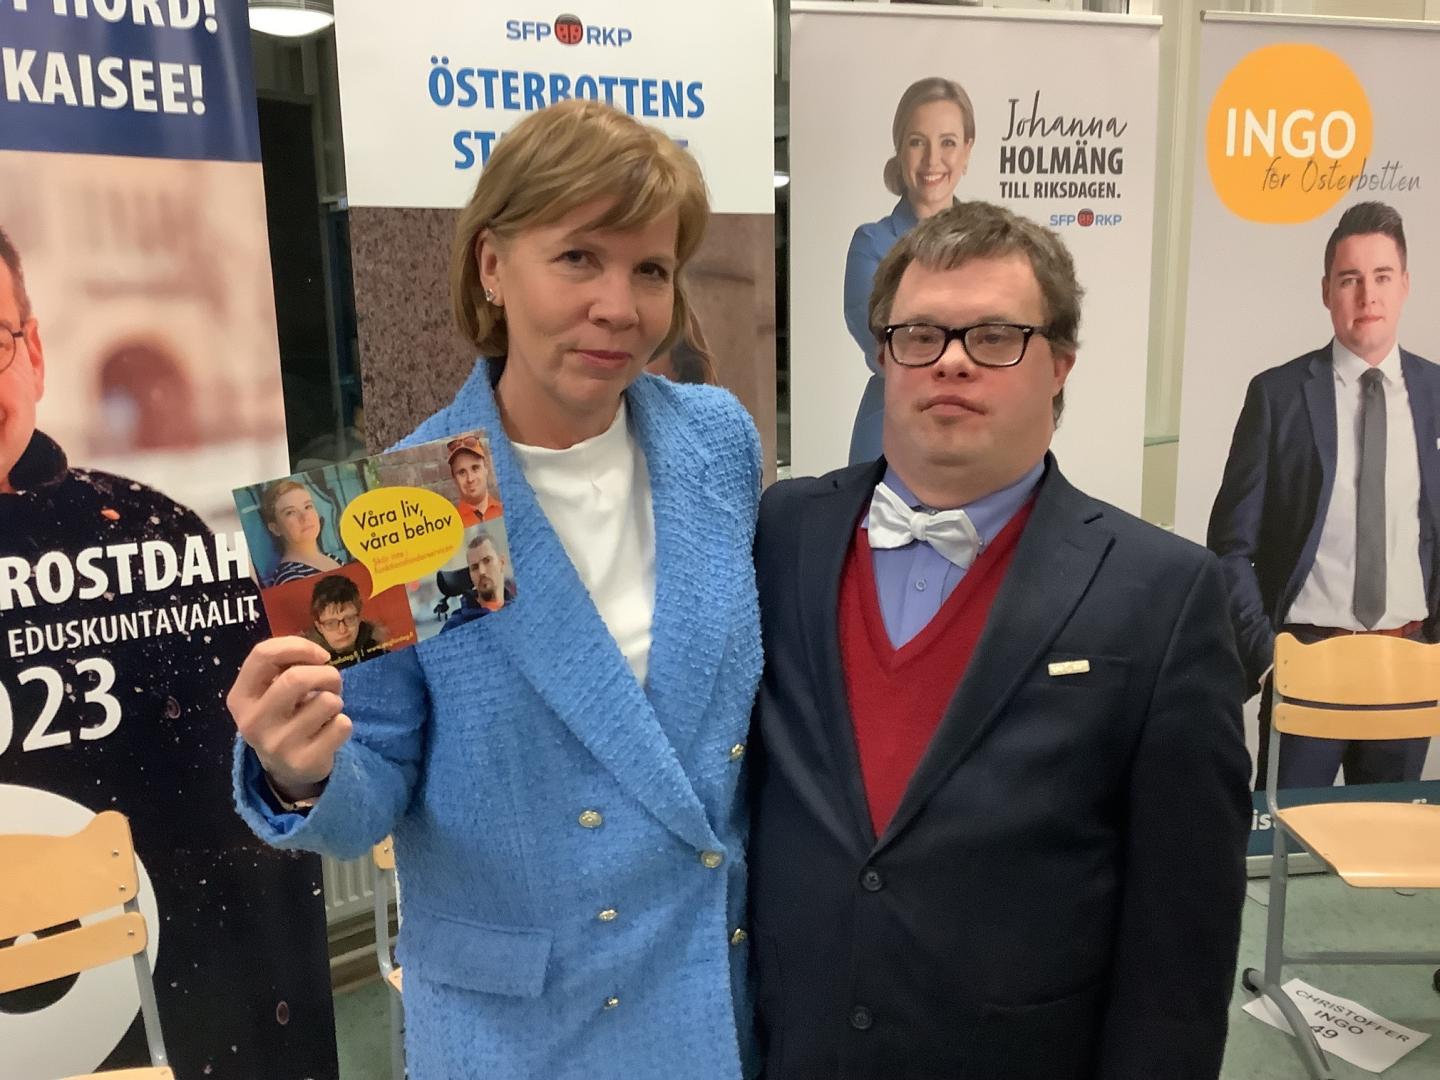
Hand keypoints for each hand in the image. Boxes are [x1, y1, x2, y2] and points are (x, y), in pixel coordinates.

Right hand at [227, 637, 351, 798]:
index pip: (263, 654)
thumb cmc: (284, 716)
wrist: (285, 769)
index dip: (299, 647)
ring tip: (327, 710)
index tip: (321, 655)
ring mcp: (278, 745)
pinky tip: (329, 732)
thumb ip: (284, 666)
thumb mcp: (271, 691)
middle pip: (297, 678)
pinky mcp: (304, 762)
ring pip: (326, 702)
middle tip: (332, 682)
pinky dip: (344, 723)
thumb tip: (318, 655)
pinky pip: (342, 725)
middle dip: (326, 674)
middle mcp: (253, 722)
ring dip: (336, 700)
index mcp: (240, 697)